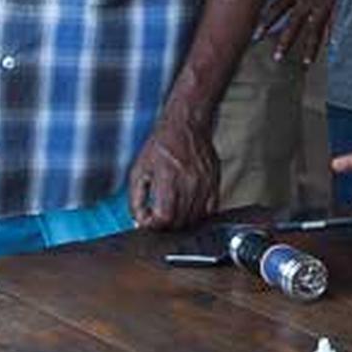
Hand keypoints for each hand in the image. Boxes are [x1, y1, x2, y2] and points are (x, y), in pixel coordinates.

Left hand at [128, 109, 220, 229]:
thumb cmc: (161, 146)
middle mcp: (189, 181)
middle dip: (165, 224)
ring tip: (172, 210)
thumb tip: (140, 221)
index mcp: (168, 177)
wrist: (186, 126)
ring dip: (181, 221)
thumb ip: (136, 199)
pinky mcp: (215, 183)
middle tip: (158, 215)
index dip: (154, 224)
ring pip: (195, 218)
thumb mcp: (139, 170)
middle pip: (180, 221)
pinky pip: (210, 211)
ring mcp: (205, 183)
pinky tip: (188, 207)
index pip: (165, 216)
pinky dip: (198, 215)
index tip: (148, 219)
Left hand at [259, 0, 335, 64]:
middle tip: (276, 57)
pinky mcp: (340, 1)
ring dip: (308, 46)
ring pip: (314, 28)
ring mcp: (325, 1)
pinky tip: (331, 45)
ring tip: (304, 63)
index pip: (278, 6)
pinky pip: (334, 21)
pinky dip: (332, 33)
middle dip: (285, 40)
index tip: (256, 34)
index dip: (267, 20)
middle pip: (294, 23)